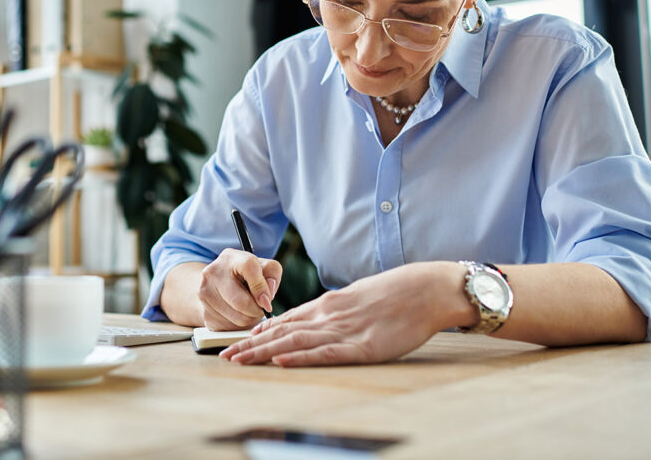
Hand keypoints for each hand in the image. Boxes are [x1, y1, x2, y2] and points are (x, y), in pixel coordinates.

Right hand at [198, 249, 282, 330]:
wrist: (216, 285)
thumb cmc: (245, 276)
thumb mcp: (263, 268)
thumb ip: (272, 275)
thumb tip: (266, 297)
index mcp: (230, 258)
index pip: (249, 267)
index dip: (261, 287)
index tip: (267, 302)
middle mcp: (213, 273)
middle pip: (241, 302)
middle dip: (257, 310)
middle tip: (260, 308)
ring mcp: (205, 294)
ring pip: (238, 318)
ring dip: (250, 319)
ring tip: (249, 310)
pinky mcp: (205, 314)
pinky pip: (230, 328)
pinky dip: (240, 326)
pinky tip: (238, 315)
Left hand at [219, 261, 468, 365]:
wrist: (425, 290)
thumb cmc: (396, 295)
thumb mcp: (357, 298)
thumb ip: (336, 310)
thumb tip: (317, 320)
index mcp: (328, 304)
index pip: (286, 320)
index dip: (260, 332)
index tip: (240, 340)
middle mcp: (328, 315)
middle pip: (281, 331)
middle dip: (251, 344)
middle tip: (226, 355)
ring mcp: (343, 330)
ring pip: (294, 342)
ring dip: (263, 352)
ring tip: (240, 360)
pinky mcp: (361, 347)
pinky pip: (325, 353)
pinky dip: (300, 357)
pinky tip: (280, 360)